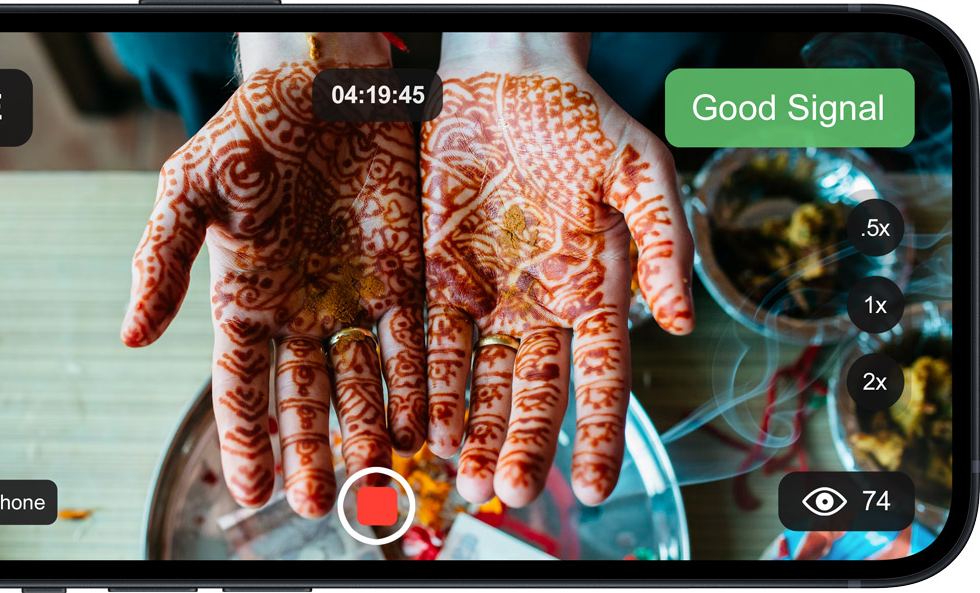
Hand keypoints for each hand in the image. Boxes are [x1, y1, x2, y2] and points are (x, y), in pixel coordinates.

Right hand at [121, 35, 426, 518]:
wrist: (324, 77)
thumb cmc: (250, 127)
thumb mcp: (191, 185)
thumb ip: (161, 258)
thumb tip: (132, 337)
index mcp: (247, 298)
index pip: (242, 385)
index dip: (246, 437)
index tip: (251, 491)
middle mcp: (303, 310)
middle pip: (307, 398)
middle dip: (312, 451)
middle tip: (318, 503)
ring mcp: (359, 296)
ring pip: (367, 380)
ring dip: (372, 428)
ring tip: (381, 473)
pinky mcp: (410, 274)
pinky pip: (420, 337)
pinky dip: (425, 381)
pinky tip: (430, 421)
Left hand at [420, 34, 694, 506]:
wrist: (506, 74)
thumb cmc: (582, 118)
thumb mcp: (640, 172)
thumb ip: (664, 243)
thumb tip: (684, 321)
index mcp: (591, 292)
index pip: (601, 378)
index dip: (599, 432)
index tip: (595, 487)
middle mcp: (536, 308)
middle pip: (530, 393)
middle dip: (520, 445)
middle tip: (507, 490)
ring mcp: (481, 296)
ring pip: (473, 379)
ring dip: (467, 428)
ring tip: (460, 473)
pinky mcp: (432, 276)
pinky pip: (423, 337)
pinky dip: (419, 381)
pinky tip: (413, 421)